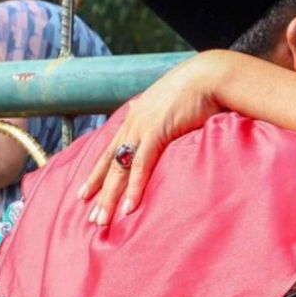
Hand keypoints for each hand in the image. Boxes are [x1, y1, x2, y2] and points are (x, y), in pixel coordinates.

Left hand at [78, 52, 229, 224]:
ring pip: (119, 168)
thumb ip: (166, 123)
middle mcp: (133, 122)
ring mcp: (142, 127)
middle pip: (109, 162)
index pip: (110, 149)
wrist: (210, 76)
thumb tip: (169, 137)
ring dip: (110, 197)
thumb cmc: (199, 91)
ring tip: (101, 220)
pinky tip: (127, 208)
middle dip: (98, 191)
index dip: (97, 173)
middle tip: (90, 217)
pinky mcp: (156, 132)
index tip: (86, 192)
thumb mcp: (175, 108)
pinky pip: (141, 166)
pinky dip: (134, 188)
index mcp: (136, 116)